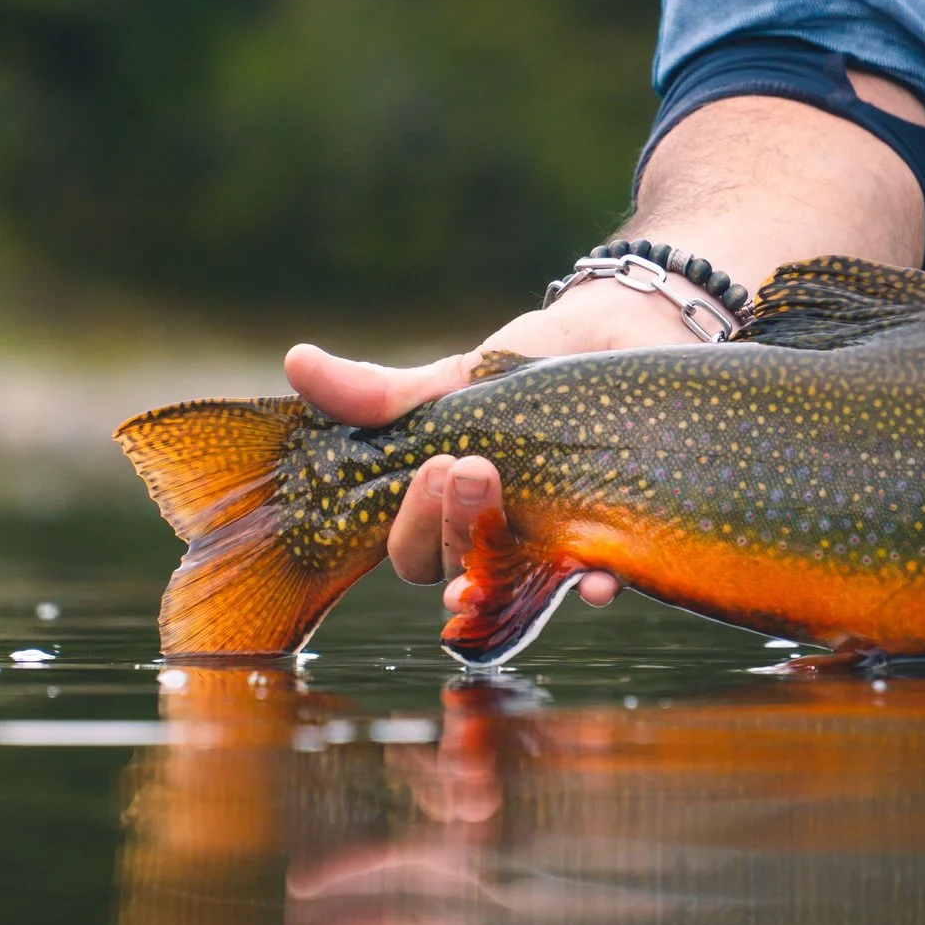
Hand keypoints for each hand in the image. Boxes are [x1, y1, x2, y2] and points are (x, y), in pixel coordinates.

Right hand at [285, 78, 924, 602]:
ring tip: (528, 533)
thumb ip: (387, 392)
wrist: (629, 335)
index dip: (412, 524)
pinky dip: (597, 585)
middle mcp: (497, 541)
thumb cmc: (533, 366)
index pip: (408, 549)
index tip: (435, 464)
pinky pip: (601, 582)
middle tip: (474, 470)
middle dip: (457, 530)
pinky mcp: (617, 542)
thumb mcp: (459, 374)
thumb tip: (296, 362)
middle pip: (455, 573)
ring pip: (519, 589)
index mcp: (448, 511)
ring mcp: (555, 546)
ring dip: (514, 571)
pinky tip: (598, 581)